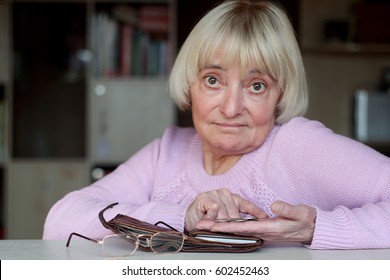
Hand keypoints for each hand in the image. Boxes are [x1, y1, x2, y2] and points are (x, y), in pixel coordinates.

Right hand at [185, 188, 267, 230]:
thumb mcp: (222, 219)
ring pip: (224, 213)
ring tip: (213, 225)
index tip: (264, 218)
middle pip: (234, 213)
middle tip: (227, 231)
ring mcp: (214, 194)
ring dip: (219, 223)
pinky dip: (211, 217)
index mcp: (231, 197)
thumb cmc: (206, 219)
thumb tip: (249, 226)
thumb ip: (234, 219)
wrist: (187, 219)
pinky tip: (207, 219)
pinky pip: (214, 208)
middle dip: (232, 225)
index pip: (246, 204)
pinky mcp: (204, 197)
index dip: (255, 212)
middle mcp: (224, 193)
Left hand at [197, 201, 315, 243]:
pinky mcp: (264, 227)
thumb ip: (287, 209)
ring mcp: (262, 230)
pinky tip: (224, 223)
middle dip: (217, 228)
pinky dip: (231, 225)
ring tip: (206, 224)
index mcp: (269, 228)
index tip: (211, 225)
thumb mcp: (300, 213)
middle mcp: (262, 231)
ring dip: (221, 227)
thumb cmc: (306, 220)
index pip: (242, 227)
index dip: (225, 226)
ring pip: (238, 229)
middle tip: (200, 225)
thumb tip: (273, 205)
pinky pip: (244, 227)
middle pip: (235, 230)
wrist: (312, 228)